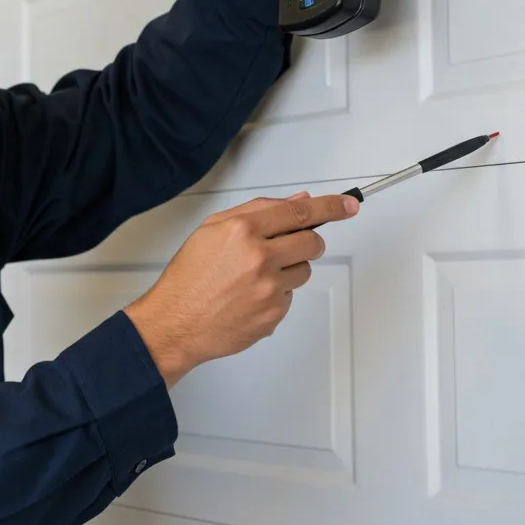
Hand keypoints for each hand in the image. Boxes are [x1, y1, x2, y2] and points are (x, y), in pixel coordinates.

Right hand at [123, 191, 358, 386]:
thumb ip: (257, 210)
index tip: (348, 205)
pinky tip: (249, 298)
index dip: (331, 206)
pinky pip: (290, 297)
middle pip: (312, 242)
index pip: (300, 212)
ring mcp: (269, 288)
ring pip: (304, 271)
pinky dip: (276, 296)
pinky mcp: (274, 314)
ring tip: (254, 278)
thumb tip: (297, 202)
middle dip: (308, 242)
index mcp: (242, 230)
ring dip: (289, 270)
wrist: (176, 322)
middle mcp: (259, 257)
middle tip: (289, 248)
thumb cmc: (190, 278)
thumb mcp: (212, 230)